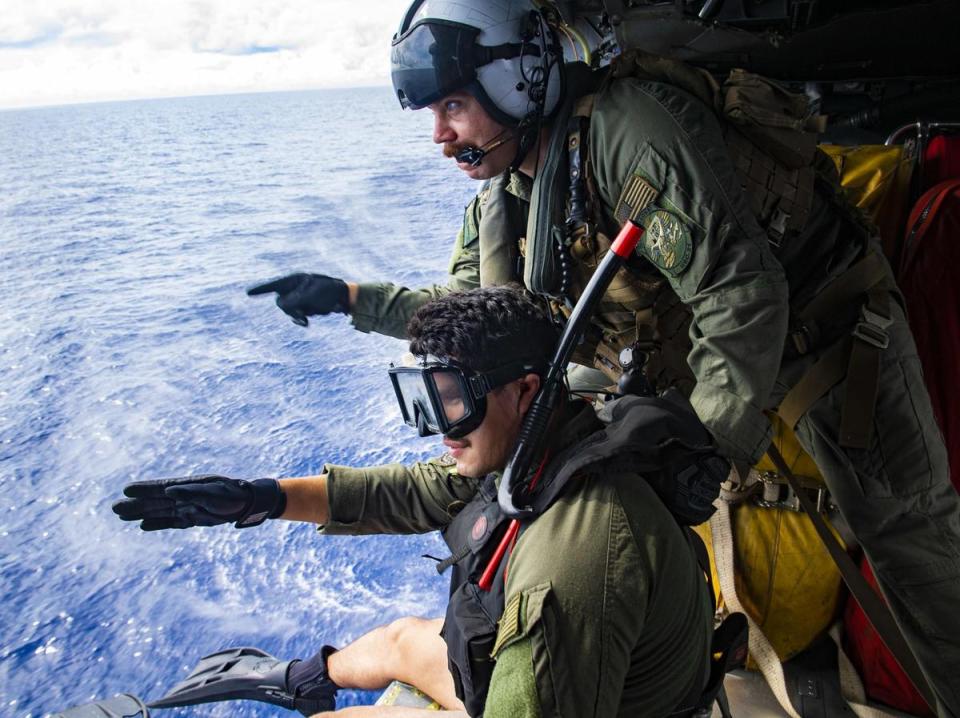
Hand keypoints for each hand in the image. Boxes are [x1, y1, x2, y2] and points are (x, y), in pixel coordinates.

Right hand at [112, 475, 284, 530]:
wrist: (247, 502)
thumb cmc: (233, 494)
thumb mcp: (215, 491)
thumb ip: (192, 492)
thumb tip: (170, 490)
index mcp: (188, 486)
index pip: (161, 488)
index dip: (144, 489)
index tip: (126, 490)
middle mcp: (183, 496)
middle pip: (154, 502)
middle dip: (135, 505)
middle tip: (114, 508)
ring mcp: (186, 507)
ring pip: (159, 512)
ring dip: (141, 514)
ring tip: (121, 516)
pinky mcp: (192, 518)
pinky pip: (171, 522)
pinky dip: (157, 524)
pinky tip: (143, 526)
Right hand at [247, 273, 349, 326]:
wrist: (342, 297)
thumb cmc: (328, 290)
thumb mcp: (312, 293)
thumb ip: (295, 299)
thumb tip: (280, 305)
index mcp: (294, 280)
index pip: (273, 285)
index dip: (260, 290)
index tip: (248, 293)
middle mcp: (293, 289)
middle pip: (281, 303)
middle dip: (290, 310)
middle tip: (302, 316)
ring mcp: (297, 299)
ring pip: (288, 311)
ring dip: (297, 316)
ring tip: (307, 320)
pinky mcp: (303, 308)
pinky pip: (296, 316)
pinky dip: (300, 320)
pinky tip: (306, 324)